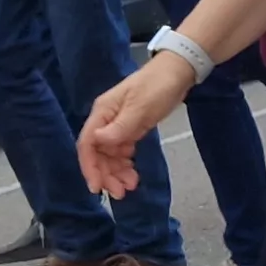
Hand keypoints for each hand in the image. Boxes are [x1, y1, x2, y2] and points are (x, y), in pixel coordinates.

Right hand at [79, 58, 191, 196]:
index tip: (97, 188)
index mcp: (103, 112)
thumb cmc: (158, 86)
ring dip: (116, 173)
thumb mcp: (141, 107)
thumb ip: (120, 127)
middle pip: (97, 153)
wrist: (178, 72)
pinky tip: (133, 174)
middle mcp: (106, 120)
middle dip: (106, 175)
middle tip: (120, 193)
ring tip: (131, 186)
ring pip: (109, 156)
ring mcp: (117, 125)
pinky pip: (121, 152)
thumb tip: (96, 141)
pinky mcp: (130, 128)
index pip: (87, 144)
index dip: (90, 167)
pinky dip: (125, 164)